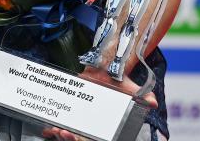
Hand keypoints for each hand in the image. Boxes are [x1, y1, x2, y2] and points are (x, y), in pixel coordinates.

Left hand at [41, 67, 156, 140]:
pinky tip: (47, 128)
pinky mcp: (72, 106)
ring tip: (56, 131)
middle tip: (64, 133)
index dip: (81, 139)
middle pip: (78, 137)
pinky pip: (61, 119)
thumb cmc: (119, 80)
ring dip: (60, 134)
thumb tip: (152, 102)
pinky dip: (53, 126)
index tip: (73, 135)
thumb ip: (143, 96)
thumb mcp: (131, 88)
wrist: (106, 66)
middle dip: (69, 138)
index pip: (92, 137)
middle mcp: (92, 122)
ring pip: (68, 132)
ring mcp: (81, 115)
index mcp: (104, 123)